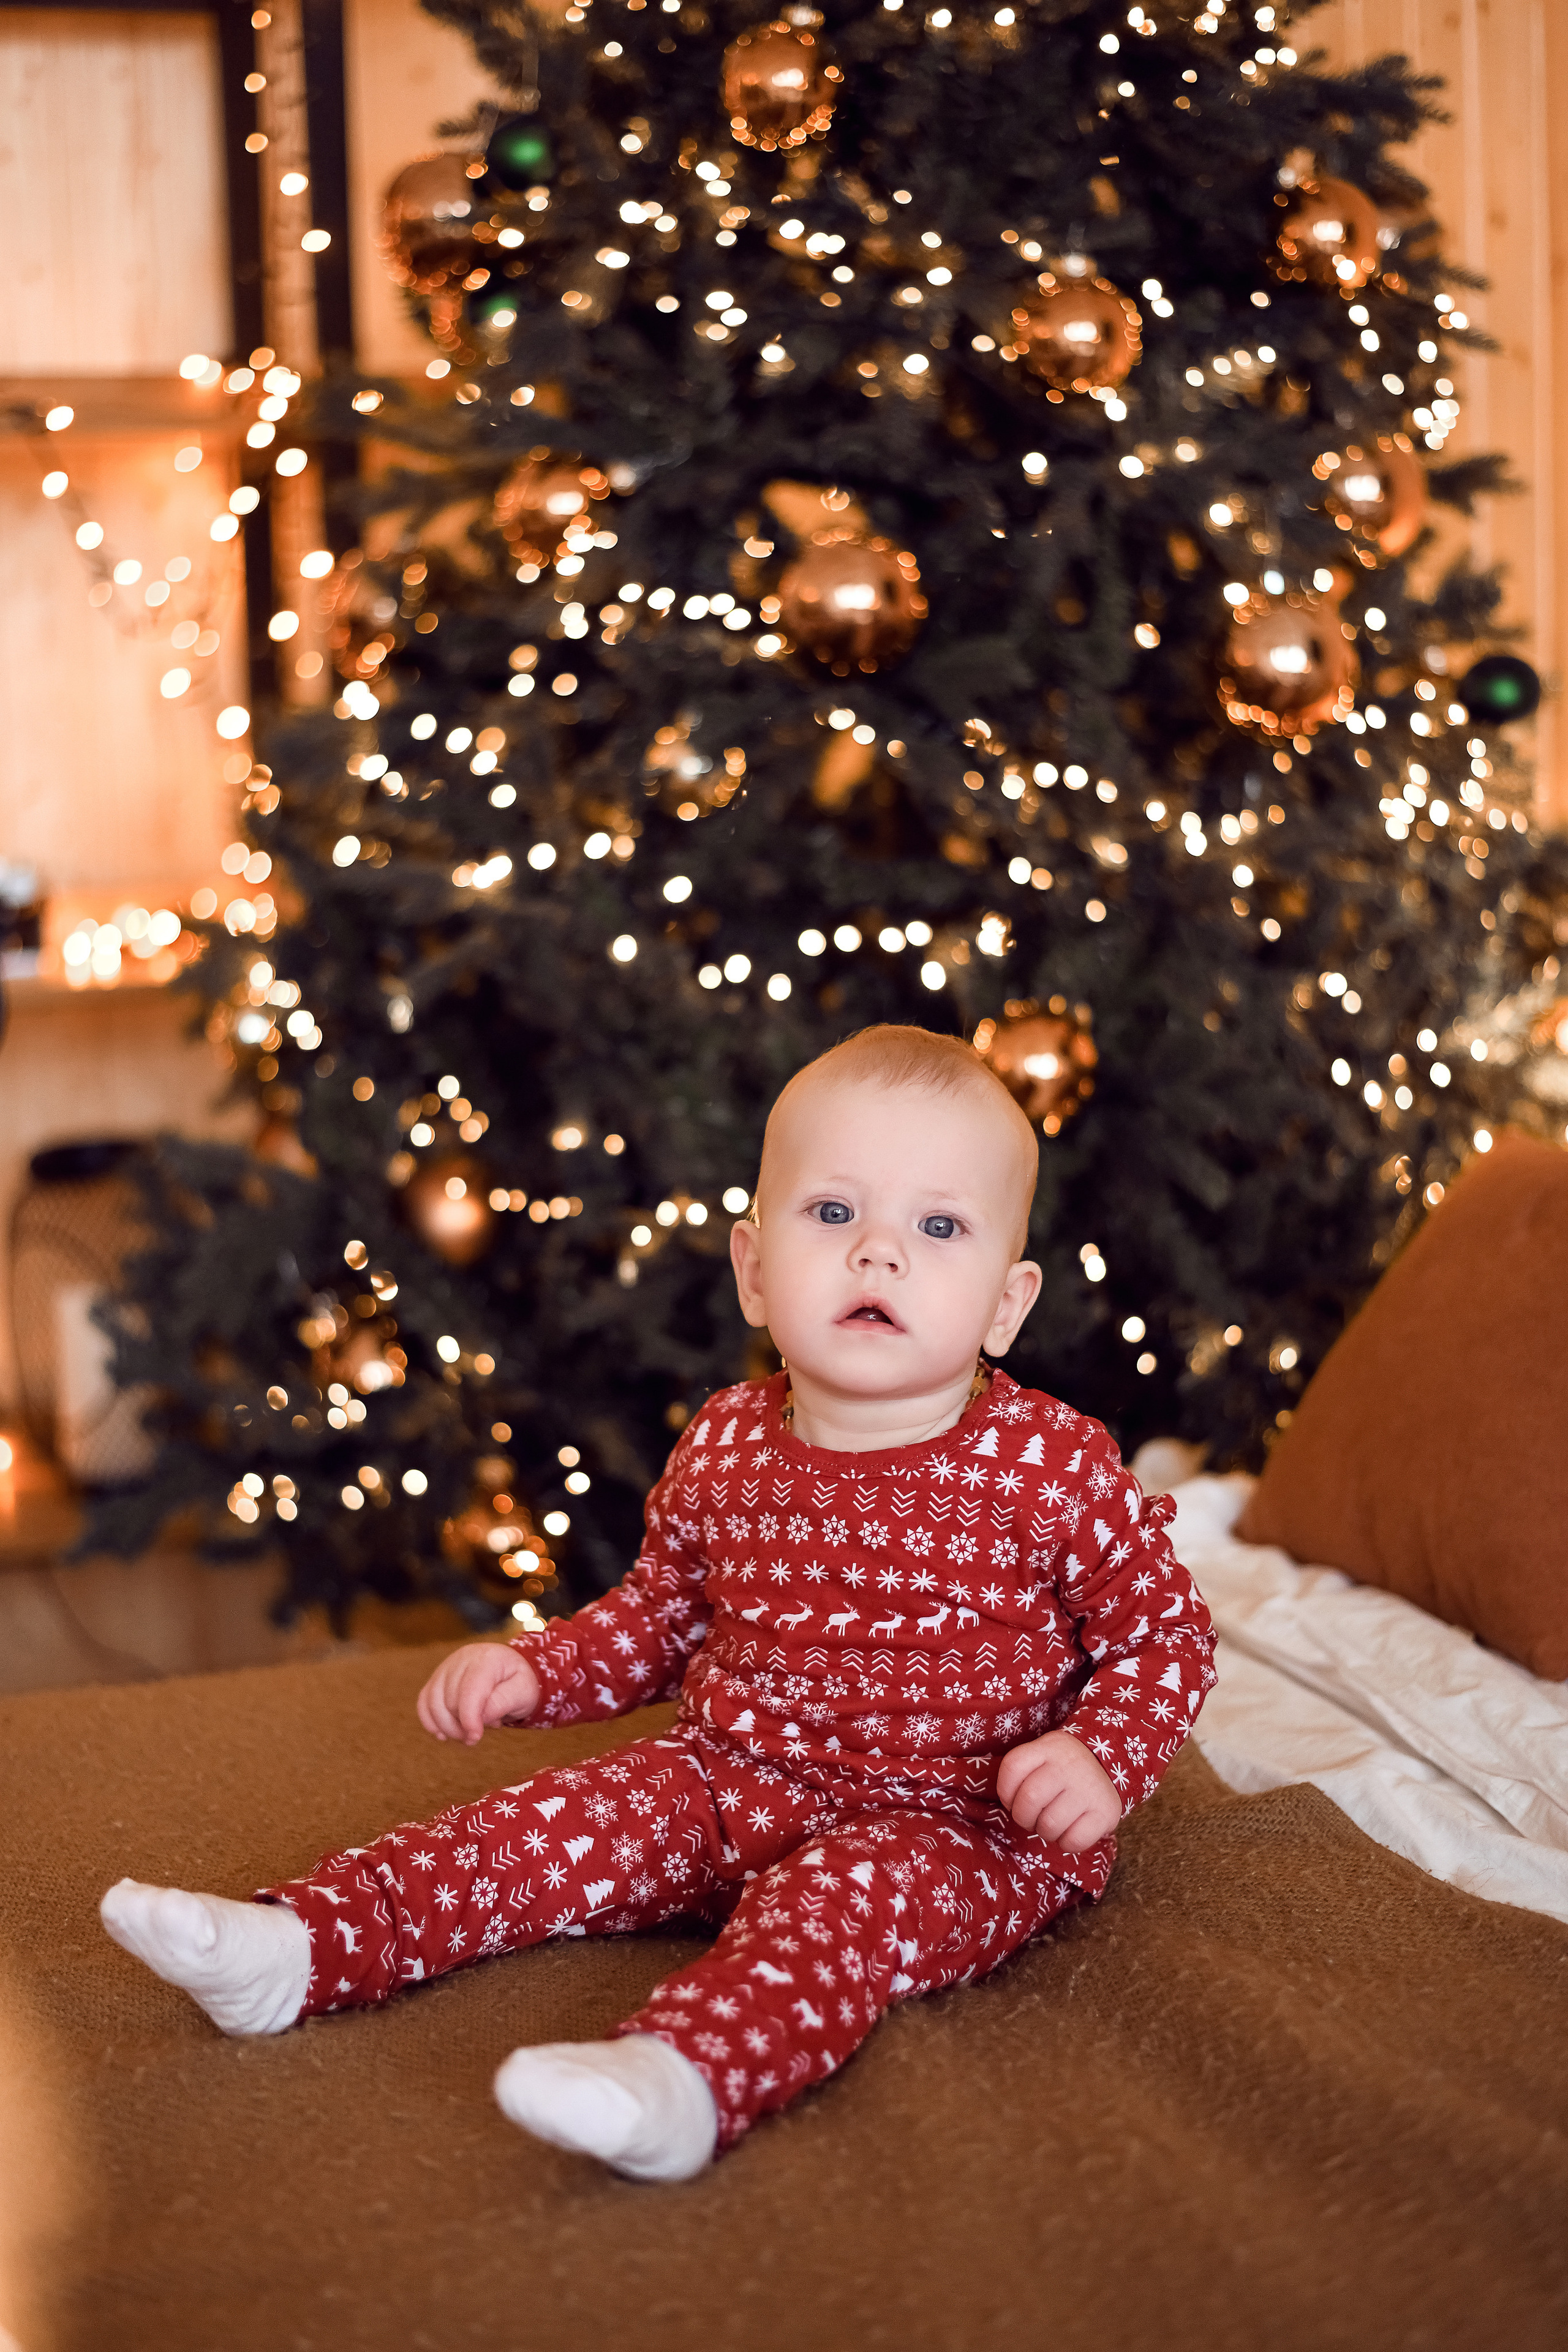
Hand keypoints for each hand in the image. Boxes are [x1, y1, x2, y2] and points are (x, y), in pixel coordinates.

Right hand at [416, 1643, 540, 1744]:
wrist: (510, 1671)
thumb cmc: (519, 1682)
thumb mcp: (523, 1692)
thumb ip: (503, 1702)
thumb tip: (480, 1717)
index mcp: (487, 1659)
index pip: (469, 1691)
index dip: (469, 1718)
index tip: (475, 1737)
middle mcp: (463, 1658)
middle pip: (450, 1700)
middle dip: (461, 1725)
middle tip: (477, 1735)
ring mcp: (446, 1667)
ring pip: (433, 1702)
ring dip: (446, 1726)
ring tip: (464, 1735)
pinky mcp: (437, 1678)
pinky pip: (424, 1701)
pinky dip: (430, 1721)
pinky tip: (443, 1734)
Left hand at [996, 1731, 1121, 1850]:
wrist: (1108, 1765)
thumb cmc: (1064, 1767)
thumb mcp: (1044, 1753)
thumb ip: (1022, 1771)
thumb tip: (1007, 1803)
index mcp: (1049, 1748)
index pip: (1012, 1767)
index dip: (1005, 1791)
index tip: (1012, 1799)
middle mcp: (1069, 1766)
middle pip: (1029, 1799)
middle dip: (1023, 1818)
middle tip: (1032, 1818)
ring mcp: (1089, 1789)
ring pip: (1049, 1824)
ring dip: (1045, 1832)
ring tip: (1052, 1824)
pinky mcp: (1105, 1812)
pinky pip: (1074, 1840)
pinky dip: (1066, 1843)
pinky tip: (1069, 1832)